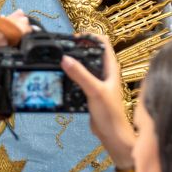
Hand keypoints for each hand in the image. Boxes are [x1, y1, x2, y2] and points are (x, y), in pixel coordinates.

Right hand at [61, 33, 134, 169]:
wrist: (113, 135)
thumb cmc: (110, 113)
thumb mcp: (94, 91)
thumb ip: (80, 74)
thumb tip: (65, 59)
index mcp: (111, 68)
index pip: (103, 43)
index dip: (90, 36)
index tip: (74, 38)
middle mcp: (105, 73)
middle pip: (92, 53)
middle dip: (78, 48)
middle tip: (62, 48)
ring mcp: (98, 83)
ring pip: (85, 67)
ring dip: (74, 63)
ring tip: (59, 61)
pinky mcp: (91, 93)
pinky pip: (80, 80)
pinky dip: (71, 77)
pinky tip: (61, 79)